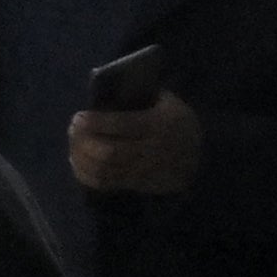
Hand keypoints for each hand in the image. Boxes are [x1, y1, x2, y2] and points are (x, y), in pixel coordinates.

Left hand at [69, 89, 202, 194]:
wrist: (202, 157)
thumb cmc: (179, 121)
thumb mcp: (169, 101)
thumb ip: (142, 95)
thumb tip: (105, 91)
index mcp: (157, 125)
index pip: (122, 126)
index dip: (96, 123)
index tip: (79, 116)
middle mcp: (149, 151)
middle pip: (109, 152)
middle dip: (85, 141)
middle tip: (73, 128)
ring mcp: (143, 172)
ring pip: (105, 171)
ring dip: (82, 158)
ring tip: (73, 144)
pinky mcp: (138, 185)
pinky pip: (107, 184)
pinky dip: (87, 175)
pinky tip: (77, 162)